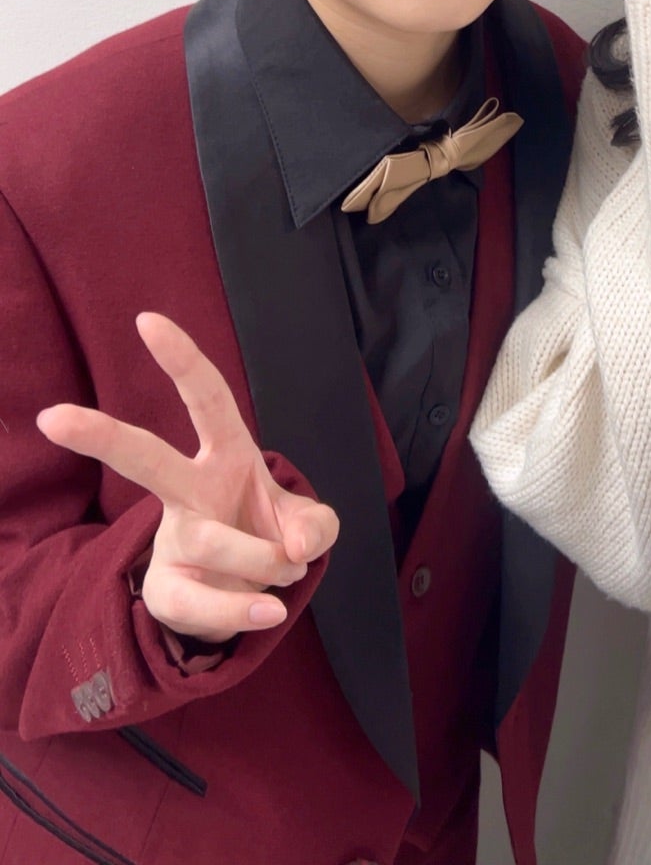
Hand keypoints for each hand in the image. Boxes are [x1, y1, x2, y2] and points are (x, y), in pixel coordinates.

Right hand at [37, 313, 339, 643]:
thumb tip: (297, 548)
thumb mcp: (308, 523)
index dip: (183, 360)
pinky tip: (269, 611)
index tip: (148, 320)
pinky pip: (201, 600)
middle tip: (53, 416)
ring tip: (287, 568)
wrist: (250, 595)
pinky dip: (242, 609)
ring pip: (210, 539)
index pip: (207, 398)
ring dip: (261, 557)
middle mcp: (192, 490)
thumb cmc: (274, 534)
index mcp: (228, 454)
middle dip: (102, 436)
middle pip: (146, 457)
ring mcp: (175, 539)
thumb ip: (317, 526)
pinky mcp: (170, 589)